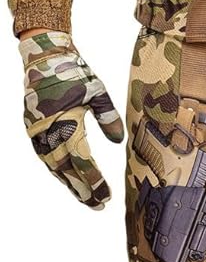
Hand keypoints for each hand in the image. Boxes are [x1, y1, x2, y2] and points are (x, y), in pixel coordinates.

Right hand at [20, 31, 124, 207]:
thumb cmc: (73, 72)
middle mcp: (49, 131)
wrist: (43, 56)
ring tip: (84, 197)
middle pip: (66, 170)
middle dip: (82, 190)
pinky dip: (56, 169)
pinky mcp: (32, 128)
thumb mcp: (97, 92)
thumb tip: (118, 141)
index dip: (94, 181)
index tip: (107, 196)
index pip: (82, 162)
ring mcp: (37, 131)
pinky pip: (43, 155)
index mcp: (66, 123)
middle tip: (98, 205)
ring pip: (52, 166)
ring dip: (68, 183)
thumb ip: (108, 117)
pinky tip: (66, 177)